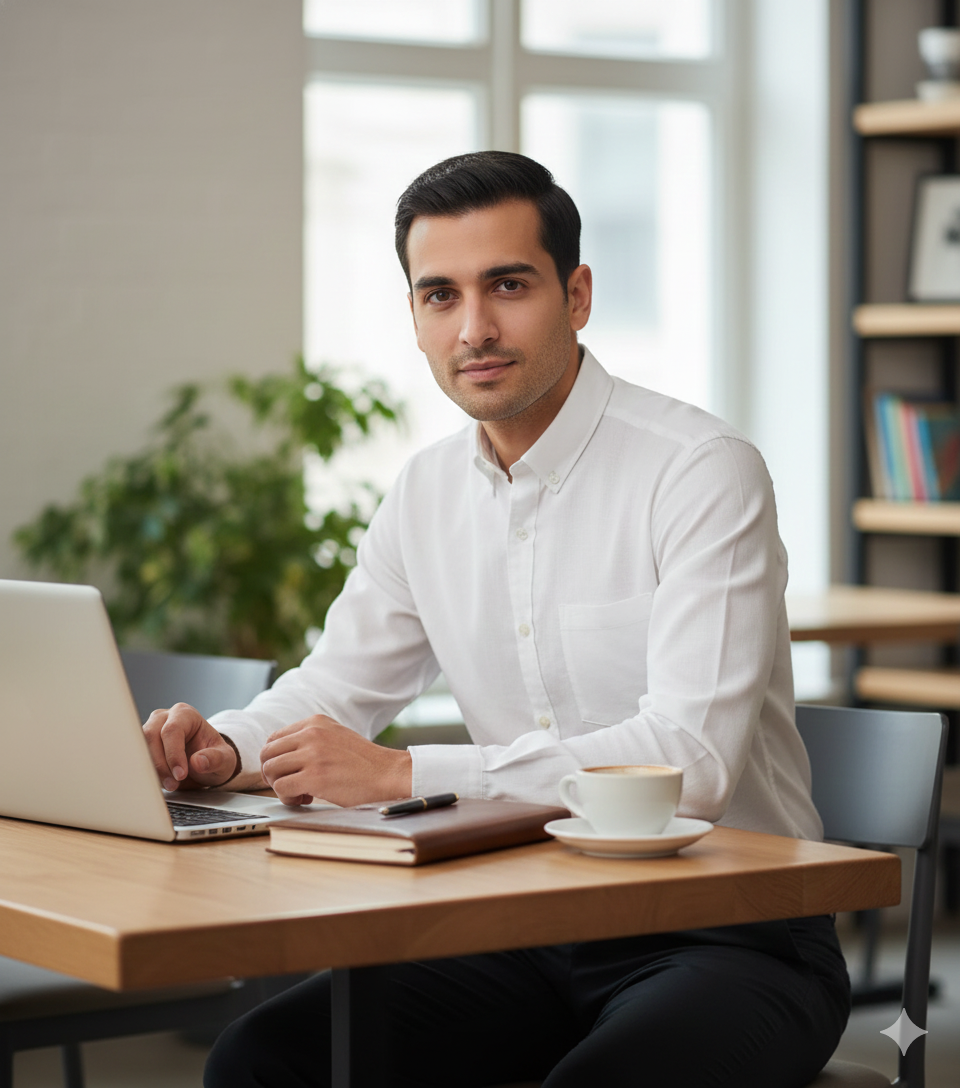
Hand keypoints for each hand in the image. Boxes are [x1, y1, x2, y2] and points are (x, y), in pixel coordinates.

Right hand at [142, 703, 239, 791]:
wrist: (205, 764)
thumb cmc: (214, 757)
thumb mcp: (225, 759)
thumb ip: (215, 759)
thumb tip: (198, 762)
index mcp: (186, 714)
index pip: (173, 730)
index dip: (174, 753)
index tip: (180, 775)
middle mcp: (164, 718)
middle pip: (151, 736)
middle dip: (161, 764)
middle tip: (173, 784)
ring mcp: (150, 730)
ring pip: (139, 747)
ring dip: (151, 769)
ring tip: (168, 786)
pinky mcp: (142, 745)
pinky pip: (136, 757)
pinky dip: (145, 771)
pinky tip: (157, 783)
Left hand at [260, 715, 411, 806]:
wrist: (389, 774)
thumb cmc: (364, 762)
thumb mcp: (335, 737)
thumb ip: (310, 739)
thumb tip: (281, 756)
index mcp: (315, 722)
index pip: (274, 739)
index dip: (276, 760)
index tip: (289, 771)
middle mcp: (311, 734)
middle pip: (267, 754)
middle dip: (274, 774)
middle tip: (291, 785)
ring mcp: (312, 754)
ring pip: (271, 770)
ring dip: (280, 787)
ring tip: (301, 793)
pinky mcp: (314, 776)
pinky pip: (282, 787)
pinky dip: (288, 797)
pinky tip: (306, 798)